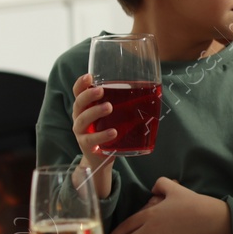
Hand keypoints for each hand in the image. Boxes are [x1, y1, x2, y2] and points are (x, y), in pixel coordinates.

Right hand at [69, 74, 116, 198]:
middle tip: (101, 91)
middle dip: (89, 95)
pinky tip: (113, 132)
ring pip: (82, 120)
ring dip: (95, 112)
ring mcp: (81, 131)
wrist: (101, 157)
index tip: (89, 76)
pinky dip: (102, 135)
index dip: (81, 83)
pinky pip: (91, 139)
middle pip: (79, 103)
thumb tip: (153, 92)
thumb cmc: (108, 130)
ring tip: (109, 107)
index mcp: (85, 107)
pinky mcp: (86, 145)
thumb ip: (123, 104)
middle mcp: (79, 117)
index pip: (78, 92)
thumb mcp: (113, 116)